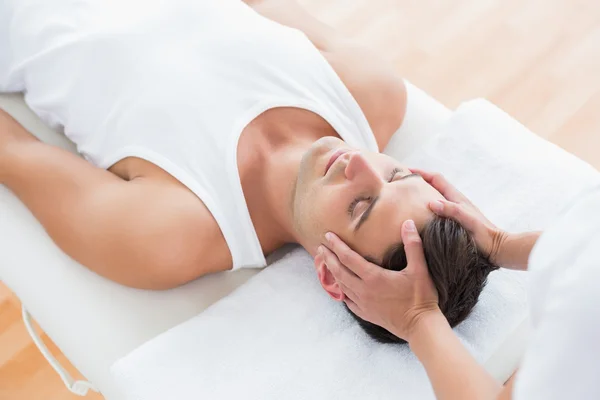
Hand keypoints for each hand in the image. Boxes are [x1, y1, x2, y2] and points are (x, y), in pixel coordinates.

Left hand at [320, 220, 439, 341]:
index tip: (327, 235)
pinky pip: (347, 301)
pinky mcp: (366, 314)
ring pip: (341, 286)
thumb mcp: (419, 269)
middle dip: (328, 258)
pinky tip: (340, 288)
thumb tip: (408, 223)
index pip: (348, 258)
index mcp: (373, 277)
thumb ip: (412, 245)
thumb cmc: (421, 297)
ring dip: (332, 273)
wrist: (420, 326)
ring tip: (326, 263)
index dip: (337, 245)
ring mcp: (363, 303)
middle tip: (320, 248)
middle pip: (339, 271)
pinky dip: (341, 291)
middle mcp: (363, 290)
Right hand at [411, 168, 507, 265]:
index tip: (405, 171)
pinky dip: (423, 210)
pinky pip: (433, 212)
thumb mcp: (468, 220)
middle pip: (432, 186)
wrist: (496, 248)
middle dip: (417, 182)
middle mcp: (452, 202)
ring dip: (419, 196)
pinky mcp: (451, 223)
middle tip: (400, 185)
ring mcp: (452, 212)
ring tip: (403, 200)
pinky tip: (415, 218)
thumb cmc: (484, 234)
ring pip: (432, 199)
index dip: (421, 172)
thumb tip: (431, 202)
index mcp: (456, 197)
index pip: (436, 179)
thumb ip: (452, 210)